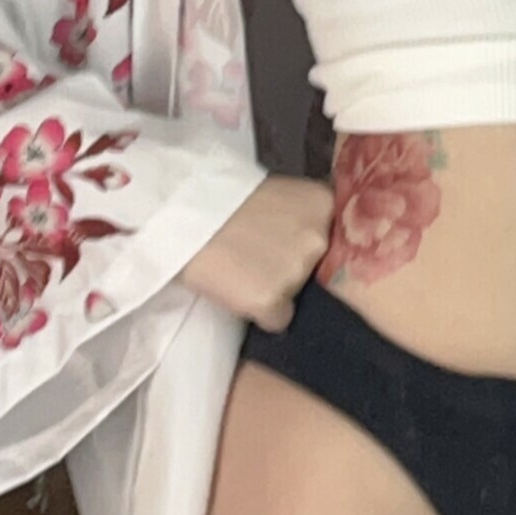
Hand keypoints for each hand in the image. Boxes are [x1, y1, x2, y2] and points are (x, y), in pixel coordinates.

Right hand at [178, 173, 334, 331]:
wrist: (181, 215)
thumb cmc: (226, 200)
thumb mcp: (279, 194)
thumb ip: (304, 215)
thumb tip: (319, 243)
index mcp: (323, 204)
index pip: (333, 240)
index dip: (305, 245)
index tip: (281, 240)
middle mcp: (319, 238)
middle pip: (318, 269)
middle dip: (294, 267)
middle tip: (259, 253)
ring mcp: (297, 271)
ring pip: (297, 296)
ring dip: (277, 289)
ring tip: (244, 266)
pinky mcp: (272, 301)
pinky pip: (277, 320)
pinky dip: (261, 312)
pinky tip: (239, 288)